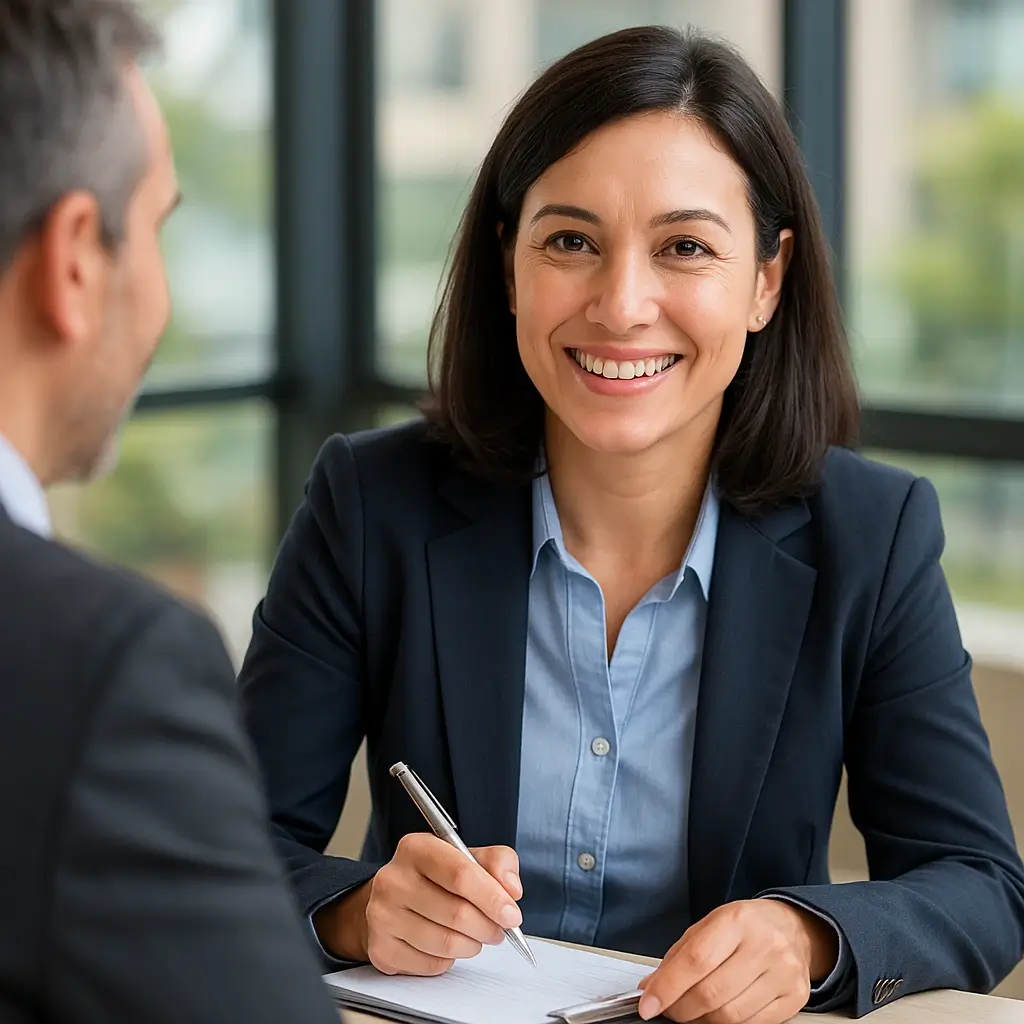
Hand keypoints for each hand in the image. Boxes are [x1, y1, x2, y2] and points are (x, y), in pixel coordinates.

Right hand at [315, 833, 522, 975]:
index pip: (461, 874)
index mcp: (416, 848)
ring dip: (471, 945)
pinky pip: (430, 964)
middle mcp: (393, 879)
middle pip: (457, 913)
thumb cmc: (436, 877)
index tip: (511, 914)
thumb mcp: (468, 856)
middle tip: (498, 930)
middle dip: (487, 927)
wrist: (392, 899)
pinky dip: (449, 960)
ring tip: (474, 937)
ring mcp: (382, 915)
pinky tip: (447, 945)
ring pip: (445, 943)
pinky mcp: (380, 948)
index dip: (492, 898)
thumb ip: (498, 862)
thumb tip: (511, 889)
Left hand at [637, 899, 837, 1022]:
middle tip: (669, 1009)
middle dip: (681, 1009)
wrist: (793, 929)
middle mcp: (764, 945)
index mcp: (737, 920)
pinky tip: (719, 1013)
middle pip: (712, 993)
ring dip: (702, 1020)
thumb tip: (651, 989)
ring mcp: (783, 974)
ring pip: (731, 1015)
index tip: (648, 1004)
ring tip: (693, 1011)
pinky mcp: (795, 998)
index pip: (696, 960)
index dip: (667, 987)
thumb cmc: (745, 926)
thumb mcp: (709, 926)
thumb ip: (679, 957)